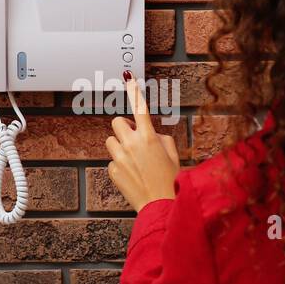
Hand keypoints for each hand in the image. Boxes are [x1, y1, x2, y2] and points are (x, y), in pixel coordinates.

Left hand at [106, 78, 179, 211]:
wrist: (160, 206)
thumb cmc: (171, 180)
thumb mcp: (172, 155)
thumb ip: (160, 138)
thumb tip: (150, 134)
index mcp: (149, 137)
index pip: (139, 107)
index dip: (134, 91)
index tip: (128, 78)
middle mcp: (131, 144)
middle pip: (117, 122)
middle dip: (125, 128)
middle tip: (135, 139)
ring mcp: (119, 158)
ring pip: (111, 140)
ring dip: (121, 145)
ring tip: (134, 160)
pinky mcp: (112, 171)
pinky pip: (112, 160)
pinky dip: (120, 164)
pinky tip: (132, 175)